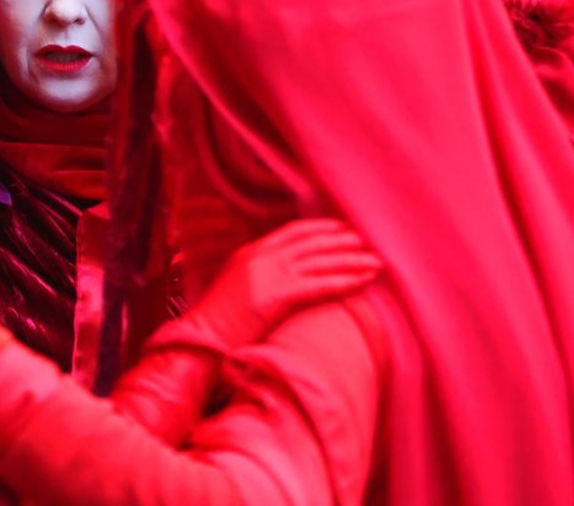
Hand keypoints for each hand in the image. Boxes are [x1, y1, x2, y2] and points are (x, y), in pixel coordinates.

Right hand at [152, 219, 381, 352]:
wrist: (198, 343)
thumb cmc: (216, 326)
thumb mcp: (236, 291)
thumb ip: (257, 279)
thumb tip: (281, 283)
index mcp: (248, 253)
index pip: (291, 233)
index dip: (320, 229)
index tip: (342, 230)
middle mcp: (259, 257)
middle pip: (310, 243)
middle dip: (342, 243)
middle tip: (367, 244)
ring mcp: (265, 275)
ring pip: (319, 262)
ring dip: (351, 261)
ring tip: (375, 262)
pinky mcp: (273, 296)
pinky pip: (318, 285)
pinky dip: (344, 281)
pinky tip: (364, 281)